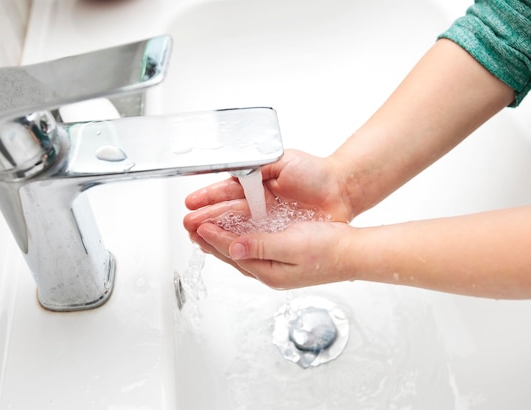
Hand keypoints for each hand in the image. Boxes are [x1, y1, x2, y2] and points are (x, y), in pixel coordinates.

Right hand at [184, 149, 352, 254]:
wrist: (342, 190)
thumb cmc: (316, 174)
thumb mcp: (282, 161)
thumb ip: (257, 165)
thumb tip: (234, 170)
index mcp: (256, 185)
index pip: (227, 192)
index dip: (208, 198)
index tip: (192, 203)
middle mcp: (259, 205)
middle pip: (227, 214)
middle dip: (206, 218)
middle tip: (188, 224)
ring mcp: (268, 222)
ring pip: (237, 230)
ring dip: (216, 233)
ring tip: (197, 236)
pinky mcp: (279, 236)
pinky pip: (255, 242)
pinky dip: (237, 244)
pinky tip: (222, 246)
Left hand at [193, 219, 354, 288]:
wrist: (353, 252)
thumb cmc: (329, 249)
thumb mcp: (292, 245)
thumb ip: (261, 246)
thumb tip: (234, 247)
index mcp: (269, 271)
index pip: (233, 253)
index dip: (214, 238)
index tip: (199, 226)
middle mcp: (270, 272)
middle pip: (232, 256)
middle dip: (211, 243)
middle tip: (191, 230)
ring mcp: (276, 266)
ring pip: (241, 252)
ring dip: (222, 242)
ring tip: (205, 233)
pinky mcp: (283, 257)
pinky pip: (253, 248)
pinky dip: (239, 240)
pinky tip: (235, 235)